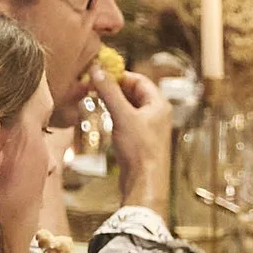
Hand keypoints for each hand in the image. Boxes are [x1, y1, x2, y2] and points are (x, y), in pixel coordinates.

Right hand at [97, 65, 172, 207]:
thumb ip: (110, 92)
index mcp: (158, 104)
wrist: (144, 182)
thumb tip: (98, 70)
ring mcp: (149, 127)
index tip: (100, 74)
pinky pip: (127, 120)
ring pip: (129, 107)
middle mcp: (156, 114)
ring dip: (113, 102)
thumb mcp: (122, 116)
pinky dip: (115, 116)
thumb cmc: (140, 151)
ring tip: (96, 100)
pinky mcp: (140, 140)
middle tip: (94, 87)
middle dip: (114, 89)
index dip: (120, 75)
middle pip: (134, 92)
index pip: (139, 80)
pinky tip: (104, 119)